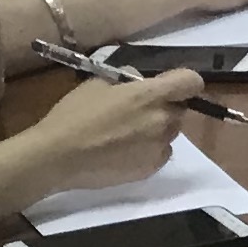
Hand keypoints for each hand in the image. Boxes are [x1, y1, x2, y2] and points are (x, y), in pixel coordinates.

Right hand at [21, 70, 196, 195]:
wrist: (57, 156)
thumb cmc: (74, 115)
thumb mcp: (97, 83)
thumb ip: (126, 78)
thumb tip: (138, 80)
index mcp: (150, 95)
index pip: (191, 82)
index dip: (184, 82)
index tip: (170, 86)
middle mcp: (162, 120)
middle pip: (179, 108)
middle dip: (164, 107)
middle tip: (137, 111)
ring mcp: (159, 147)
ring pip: (170, 132)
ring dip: (156, 129)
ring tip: (126, 134)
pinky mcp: (150, 168)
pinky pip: (160, 153)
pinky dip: (149, 150)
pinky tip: (124, 150)